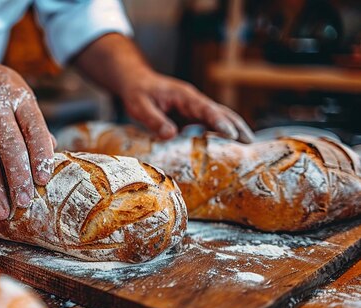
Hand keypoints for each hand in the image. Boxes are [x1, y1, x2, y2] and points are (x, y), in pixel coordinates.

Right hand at [0, 45, 53, 219]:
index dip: (40, 156)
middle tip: (25, 203)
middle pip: (9, 147)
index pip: (34, 129)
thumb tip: (52, 148)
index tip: (44, 180)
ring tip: (0, 212)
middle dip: (18, 177)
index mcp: (18, 98)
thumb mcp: (17, 93)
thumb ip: (33, 121)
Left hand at [120, 69, 253, 142]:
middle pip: (220, 111)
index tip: (231, 134)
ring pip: (218, 117)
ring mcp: (194, 107)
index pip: (205, 109)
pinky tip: (228, 146)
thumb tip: (171, 135)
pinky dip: (220, 133)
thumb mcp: (139, 106)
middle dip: (236, 126)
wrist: (136, 82)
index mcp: (184, 95)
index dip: (219, 121)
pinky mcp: (191, 115)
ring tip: (247, 145)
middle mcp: (193, 100)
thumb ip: (155, 120)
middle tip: (250, 142)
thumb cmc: (137, 92)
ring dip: (233, 129)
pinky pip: (208, 123)